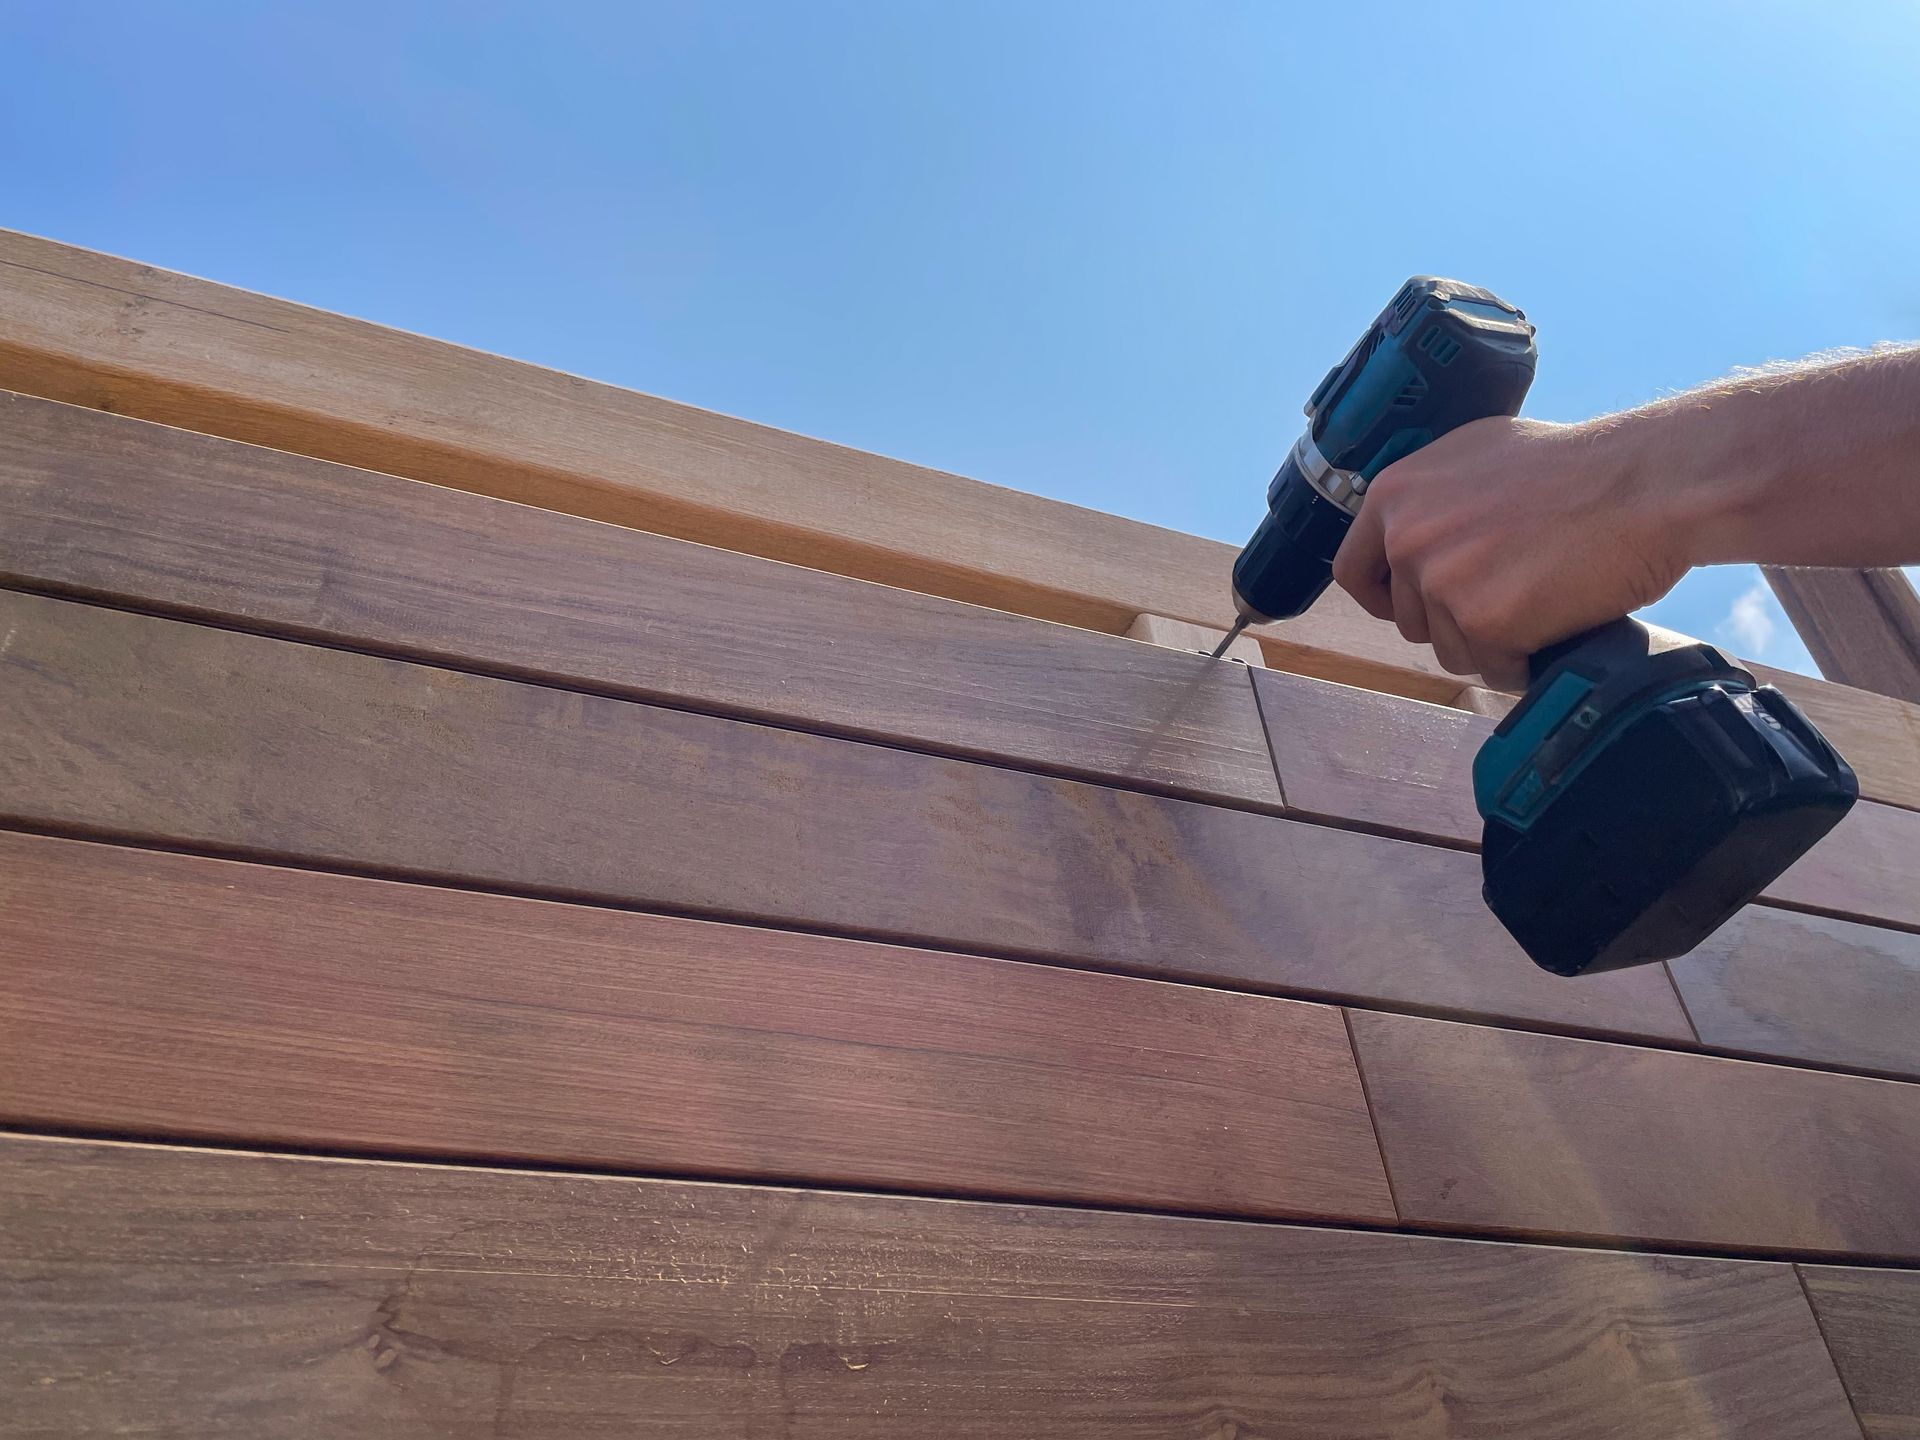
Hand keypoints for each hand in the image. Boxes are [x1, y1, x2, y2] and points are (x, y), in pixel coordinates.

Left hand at [1331, 416, 1688, 689]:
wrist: (1648, 484)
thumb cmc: (1579, 467)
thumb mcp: (1479, 455)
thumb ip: (1431, 497)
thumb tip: (1404, 533)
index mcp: (1395, 493)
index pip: (1353, 570)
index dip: (1385, 595)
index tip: (1413, 604)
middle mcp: (1406, 537)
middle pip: (1408, 619)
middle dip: (1453, 620)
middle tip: (1509, 595)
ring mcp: (1441, 582)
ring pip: (1449, 649)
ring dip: (1491, 643)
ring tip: (1540, 603)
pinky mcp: (1484, 622)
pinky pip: (1492, 669)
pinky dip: (1524, 660)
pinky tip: (1555, 625)